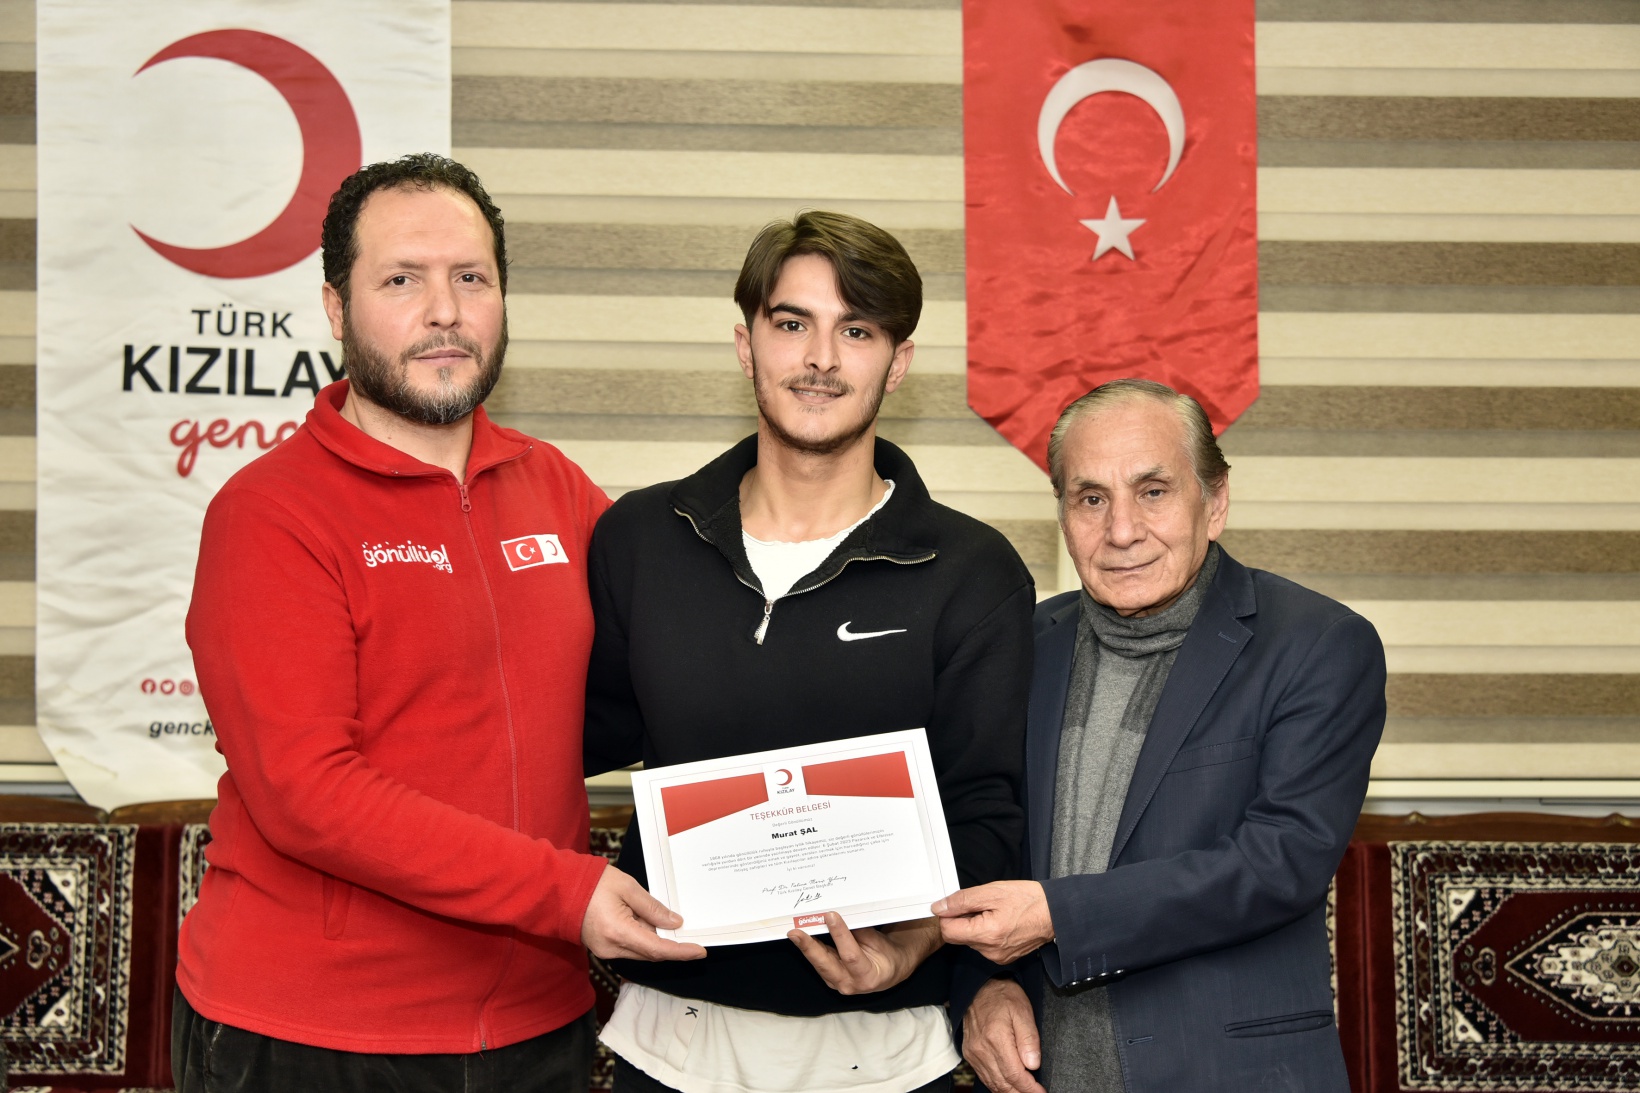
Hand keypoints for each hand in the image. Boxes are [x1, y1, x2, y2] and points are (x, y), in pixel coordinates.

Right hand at [580, 866, 706, 961]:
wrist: (561, 889)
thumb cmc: (592, 884)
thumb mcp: (628, 887)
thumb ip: (652, 907)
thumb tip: (674, 923)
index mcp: (618, 932)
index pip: (657, 949)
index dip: (681, 952)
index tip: (699, 951)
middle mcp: (612, 948)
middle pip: (651, 954)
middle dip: (671, 945)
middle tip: (688, 932)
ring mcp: (606, 951)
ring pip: (641, 952)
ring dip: (655, 940)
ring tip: (660, 918)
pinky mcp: (603, 948)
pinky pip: (630, 948)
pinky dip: (642, 938)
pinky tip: (645, 922)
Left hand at [788, 913, 942, 994]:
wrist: (888, 971)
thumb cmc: (886, 954)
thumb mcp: (878, 942)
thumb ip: (860, 932)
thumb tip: (841, 915)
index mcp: (867, 976)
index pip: (850, 955)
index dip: (840, 935)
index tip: (830, 915)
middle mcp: (849, 984)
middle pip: (826, 964)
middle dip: (809, 947)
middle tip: (795, 932)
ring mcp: (837, 983)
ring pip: (818, 963)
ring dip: (805, 947)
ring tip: (794, 931)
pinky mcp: (829, 977)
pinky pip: (818, 962)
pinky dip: (809, 948)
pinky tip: (801, 935)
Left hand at [931, 881, 1053, 964]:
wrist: (1056, 914)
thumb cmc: (1028, 900)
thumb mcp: (992, 892)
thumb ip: (962, 901)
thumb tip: (939, 907)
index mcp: (987, 934)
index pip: (948, 931)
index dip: (948, 915)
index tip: (958, 904)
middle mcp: (990, 951)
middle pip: (958, 937)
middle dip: (962, 920)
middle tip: (981, 904)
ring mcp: (998, 957)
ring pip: (970, 941)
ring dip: (975, 926)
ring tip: (994, 912)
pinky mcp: (1004, 958)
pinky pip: (984, 945)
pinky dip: (986, 933)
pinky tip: (1000, 921)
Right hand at [963, 978, 1043, 1092]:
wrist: (979, 986)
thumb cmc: (1002, 995)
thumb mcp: (1023, 1011)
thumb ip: (1029, 1039)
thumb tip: (1033, 1065)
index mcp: (996, 1039)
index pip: (1015, 1075)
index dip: (1030, 1088)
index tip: (1042, 1092)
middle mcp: (981, 1049)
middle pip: (1003, 1084)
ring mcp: (973, 1053)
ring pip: (992, 1083)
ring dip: (1009, 1092)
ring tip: (1025, 1092)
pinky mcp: (970, 1053)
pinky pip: (984, 1077)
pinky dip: (997, 1085)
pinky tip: (1008, 1086)